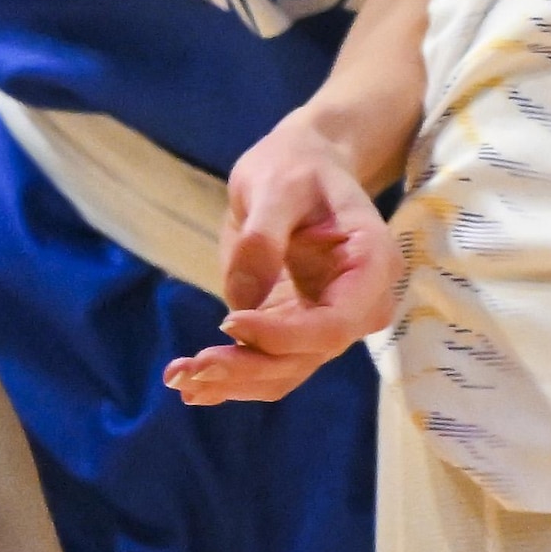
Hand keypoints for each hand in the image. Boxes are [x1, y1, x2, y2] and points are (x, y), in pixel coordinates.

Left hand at [164, 112, 400, 407]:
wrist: (301, 167)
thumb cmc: (295, 167)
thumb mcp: (276, 185)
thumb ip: (262, 238)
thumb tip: (240, 300)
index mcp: (371, 265)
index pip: (333, 323)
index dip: (282, 335)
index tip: (228, 321)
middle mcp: (358, 305)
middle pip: (306, 356)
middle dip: (248, 369)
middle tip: (189, 371)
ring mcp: (328, 321)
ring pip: (285, 370)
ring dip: (233, 382)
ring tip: (179, 379)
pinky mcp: (296, 327)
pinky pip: (269, 362)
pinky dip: (232, 377)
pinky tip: (191, 384)